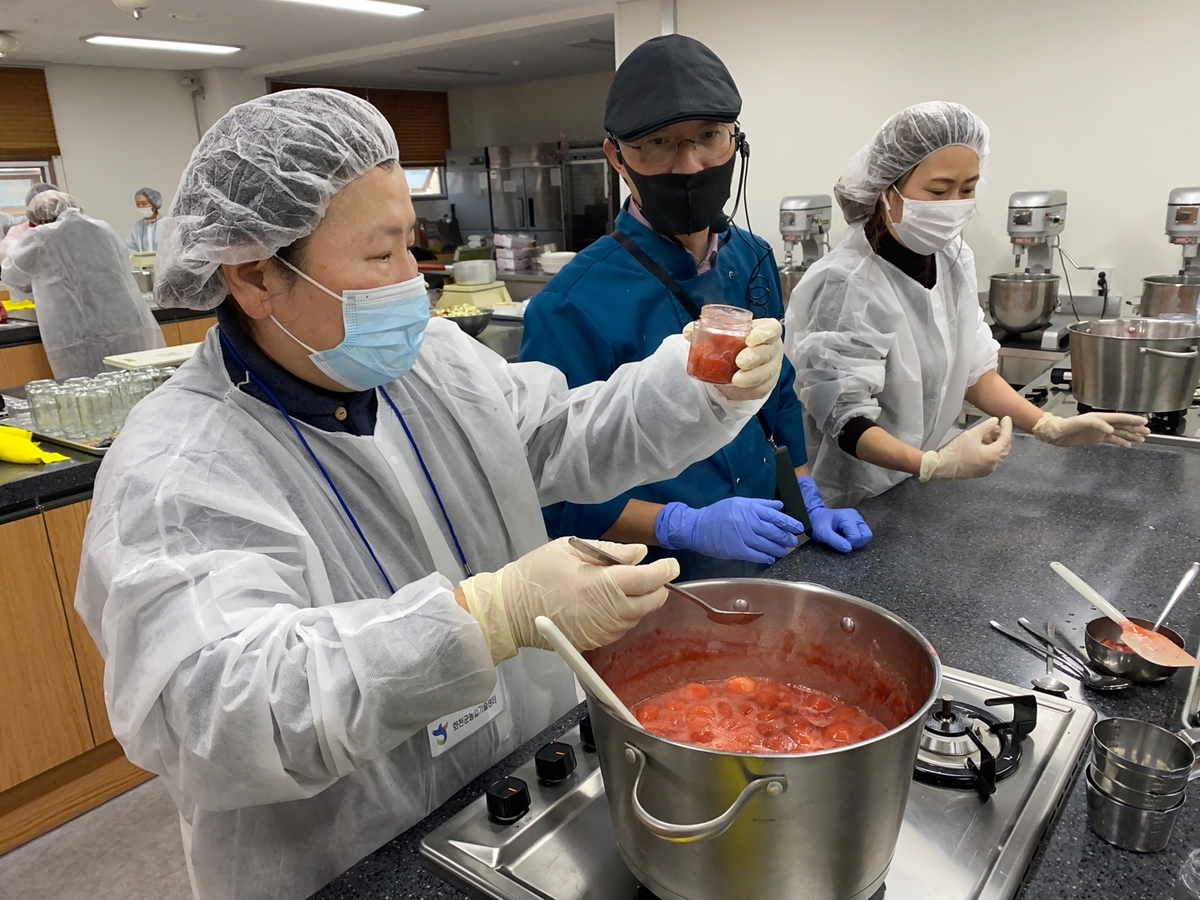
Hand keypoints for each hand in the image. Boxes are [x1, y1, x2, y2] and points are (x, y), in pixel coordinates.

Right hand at [459, 538, 677, 662]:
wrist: (509, 610)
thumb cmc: (537, 573)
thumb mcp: (569, 549)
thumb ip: (610, 551)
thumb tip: (640, 554)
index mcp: (601, 585)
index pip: (647, 579)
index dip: (665, 570)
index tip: (672, 564)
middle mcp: (607, 611)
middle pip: (651, 602)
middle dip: (656, 587)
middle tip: (648, 574)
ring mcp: (602, 631)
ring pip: (639, 616)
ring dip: (641, 601)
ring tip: (626, 586)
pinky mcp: (594, 642)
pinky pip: (622, 628)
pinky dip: (626, 614)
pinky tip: (613, 603)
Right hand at [655, 496, 802, 564]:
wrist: (698, 527)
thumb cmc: (718, 513)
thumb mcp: (739, 502)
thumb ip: (761, 504)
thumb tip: (779, 506)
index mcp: (750, 508)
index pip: (776, 515)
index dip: (789, 522)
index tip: (799, 526)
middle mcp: (749, 522)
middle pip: (775, 531)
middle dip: (787, 537)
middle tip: (793, 541)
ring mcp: (744, 537)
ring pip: (768, 544)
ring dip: (779, 549)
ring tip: (785, 550)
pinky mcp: (738, 550)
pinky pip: (757, 555)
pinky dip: (767, 557)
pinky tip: (771, 557)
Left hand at [683, 317, 783, 401]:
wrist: (739, 364)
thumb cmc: (735, 344)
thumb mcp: (723, 334)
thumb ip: (706, 330)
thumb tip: (688, 332)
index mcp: (764, 331)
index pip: (772, 329)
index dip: (764, 333)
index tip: (750, 339)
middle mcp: (771, 349)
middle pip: (768, 352)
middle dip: (755, 357)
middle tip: (740, 362)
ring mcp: (770, 368)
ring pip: (766, 373)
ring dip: (751, 377)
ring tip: (736, 380)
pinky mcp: (765, 385)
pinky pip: (759, 389)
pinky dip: (748, 390)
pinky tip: (737, 389)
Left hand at [797, 476, 872, 552]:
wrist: (814, 517)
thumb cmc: (817, 524)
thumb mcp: (823, 534)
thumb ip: (835, 541)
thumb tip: (849, 549)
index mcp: (847, 517)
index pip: (856, 536)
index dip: (849, 544)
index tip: (838, 543)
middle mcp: (855, 516)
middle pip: (867, 535)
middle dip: (856, 543)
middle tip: (843, 543)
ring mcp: (857, 519)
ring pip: (867, 535)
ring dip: (857, 542)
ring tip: (844, 540)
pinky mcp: (857, 522)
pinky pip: (863, 534)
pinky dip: (856, 539)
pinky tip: (846, 538)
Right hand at [919, 416, 1012, 481]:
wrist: (943, 467)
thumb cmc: (956, 451)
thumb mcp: (972, 434)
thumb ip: (986, 426)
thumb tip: (995, 421)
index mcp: (993, 455)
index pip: (1006, 439)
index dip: (1007, 427)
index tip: (1006, 418)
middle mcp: (994, 464)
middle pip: (1005, 447)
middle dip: (1002, 435)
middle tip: (995, 426)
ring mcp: (989, 469)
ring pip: (999, 454)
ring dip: (996, 443)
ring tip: (986, 434)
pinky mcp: (982, 472)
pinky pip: (992, 459)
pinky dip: (991, 450)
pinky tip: (982, 444)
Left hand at [1032, 412, 1148, 447]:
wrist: (1057, 434)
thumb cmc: (1067, 426)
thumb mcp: (1081, 423)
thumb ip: (1096, 424)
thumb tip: (1111, 429)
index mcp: (1100, 418)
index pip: (1120, 418)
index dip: (1132, 420)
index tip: (1144, 421)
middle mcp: (1102, 424)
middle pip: (1122, 425)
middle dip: (1135, 428)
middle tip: (1148, 432)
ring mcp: (1100, 431)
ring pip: (1119, 433)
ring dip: (1131, 435)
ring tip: (1142, 439)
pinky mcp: (1096, 438)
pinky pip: (1112, 440)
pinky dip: (1120, 442)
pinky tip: (1128, 445)